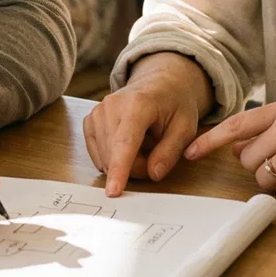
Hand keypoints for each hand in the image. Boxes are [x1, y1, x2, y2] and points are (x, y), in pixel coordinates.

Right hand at [81, 52, 211, 196]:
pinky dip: (113, 158)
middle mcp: (111, 105)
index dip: (120, 169)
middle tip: (156, 155)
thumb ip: (170, 152)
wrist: (159, 84)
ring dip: (126, 164)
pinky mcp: (90, 121)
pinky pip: (97, 155)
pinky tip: (127, 147)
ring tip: (144, 146)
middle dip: (138, 167)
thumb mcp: (185, 127)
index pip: (125, 142)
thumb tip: (154, 174)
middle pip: (116, 155)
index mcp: (138, 103)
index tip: (113, 192)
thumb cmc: (174, 105)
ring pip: (105, 158)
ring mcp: (97, 112)